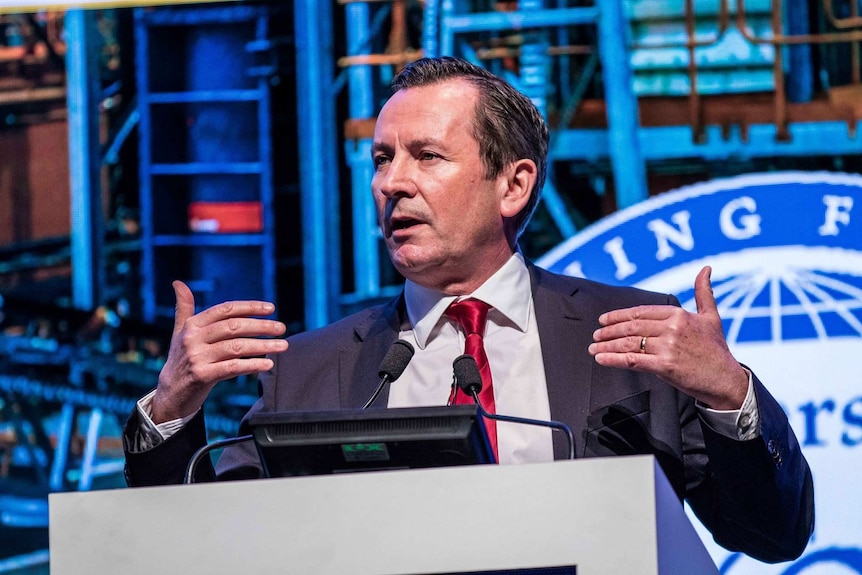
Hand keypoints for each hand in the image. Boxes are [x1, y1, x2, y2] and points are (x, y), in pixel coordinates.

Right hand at [151, 281, 287, 423]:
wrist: (170, 392)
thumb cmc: (181, 358)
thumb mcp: (180, 331)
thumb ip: (183, 307)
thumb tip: (178, 283)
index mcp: (192, 324)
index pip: (226, 310)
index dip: (250, 307)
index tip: (271, 308)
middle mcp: (193, 338)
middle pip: (234, 327)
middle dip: (261, 326)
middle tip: (282, 328)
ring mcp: (197, 357)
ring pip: (237, 347)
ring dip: (263, 346)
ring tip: (282, 345)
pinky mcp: (202, 375)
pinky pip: (233, 367)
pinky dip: (252, 365)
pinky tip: (268, 364)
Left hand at [588, 266, 747, 409]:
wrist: (726, 380)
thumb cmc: (717, 350)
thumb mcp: (711, 316)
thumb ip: (704, 292)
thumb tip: (705, 269)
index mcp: (679, 315)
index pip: (640, 313)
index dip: (618, 316)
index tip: (604, 319)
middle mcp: (672, 328)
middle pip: (631, 328)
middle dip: (608, 331)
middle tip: (595, 335)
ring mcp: (667, 347)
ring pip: (628, 343)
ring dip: (606, 345)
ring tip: (593, 348)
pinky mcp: (664, 366)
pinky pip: (632, 360)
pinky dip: (613, 359)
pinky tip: (601, 358)